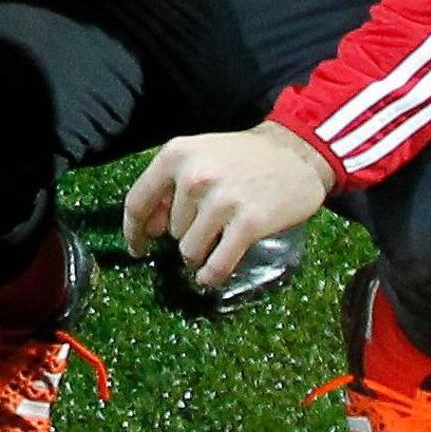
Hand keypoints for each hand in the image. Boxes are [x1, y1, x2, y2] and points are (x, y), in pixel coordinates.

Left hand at [121, 122, 331, 289]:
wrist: (296, 154)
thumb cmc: (241, 157)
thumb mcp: (197, 156)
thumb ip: (169, 186)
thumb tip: (150, 229)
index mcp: (175, 155)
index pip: (137, 202)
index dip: (133, 231)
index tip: (137, 248)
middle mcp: (194, 177)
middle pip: (170, 231)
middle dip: (184, 234)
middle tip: (209, 223)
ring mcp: (222, 201)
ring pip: (189, 250)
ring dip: (199, 255)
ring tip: (217, 240)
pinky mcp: (249, 223)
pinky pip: (217, 264)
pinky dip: (211, 275)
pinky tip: (209, 277)